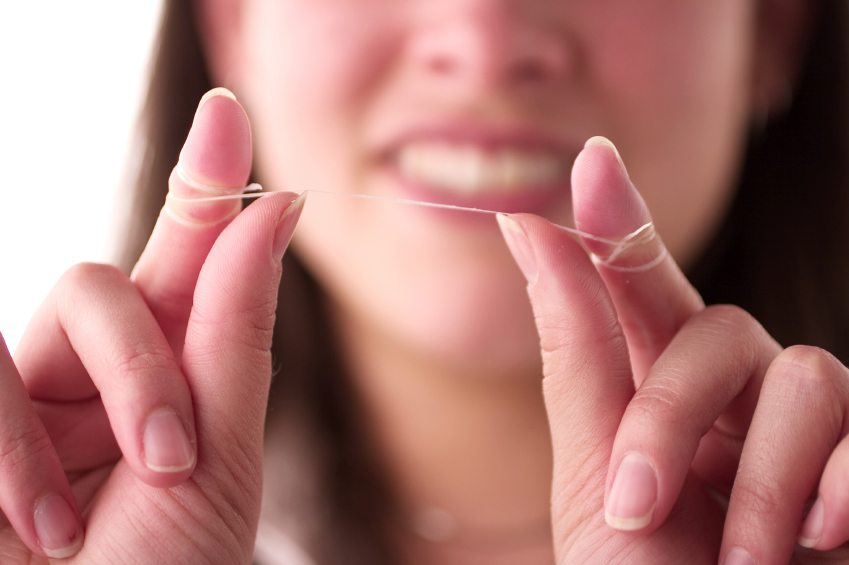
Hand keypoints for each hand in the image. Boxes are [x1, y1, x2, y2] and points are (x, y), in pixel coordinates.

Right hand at [0, 89, 301, 561]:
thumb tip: (275, 206)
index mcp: (175, 369)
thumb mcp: (220, 455)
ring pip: (64, 303)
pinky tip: (42, 524)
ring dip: (111, 401)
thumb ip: (235, 331)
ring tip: (107, 508)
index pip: (189, 255)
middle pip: (119, 279)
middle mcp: (96, 368)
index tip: (226, 113)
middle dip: (152, 362)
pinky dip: (16, 449)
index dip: (203, 180)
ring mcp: (26, 393)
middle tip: (176, 458)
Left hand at [498, 137, 848, 563]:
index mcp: (655, 395)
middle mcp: (734, 401)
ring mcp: (806, 438)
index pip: (641, 284)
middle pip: (715, 325)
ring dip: (754, 477)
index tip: (592, 158)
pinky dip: (833, 481)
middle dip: (667, 412)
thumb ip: (576, 350)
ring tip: (733, 559)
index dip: (622, 218)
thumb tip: (526, 225)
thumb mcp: (590, 477)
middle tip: (632, 507)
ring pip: (803, 371)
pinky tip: (815, 540)